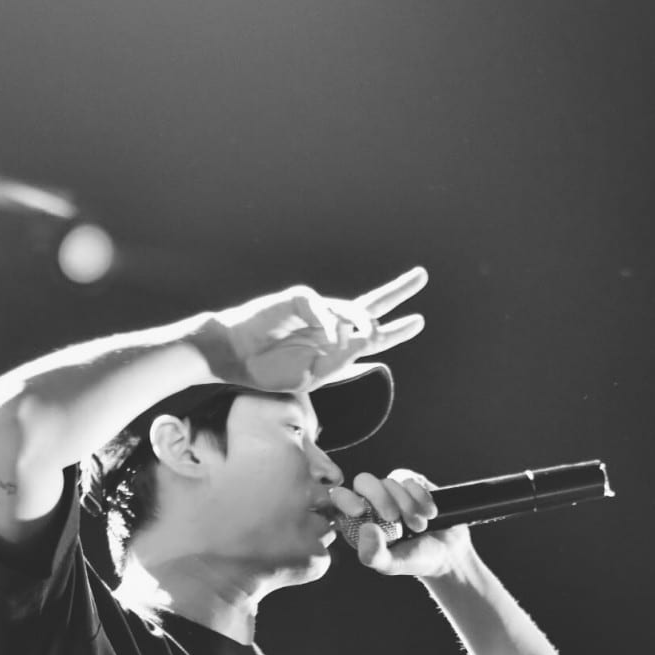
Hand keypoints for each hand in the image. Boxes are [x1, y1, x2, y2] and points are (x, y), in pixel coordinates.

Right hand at [194, 266, 427, 393]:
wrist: (232, 358)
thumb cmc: (266, 371)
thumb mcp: (310, 377)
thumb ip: (339, 363)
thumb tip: (364, 343)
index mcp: (334, 345)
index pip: (371, 335)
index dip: (396, 329)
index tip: (418, 320)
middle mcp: (328, 324)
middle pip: (369, 304)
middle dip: (397, 292)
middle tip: (422, 277)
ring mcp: (313, 310)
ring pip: (348, 308)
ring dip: (361, 321)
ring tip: (368, 331)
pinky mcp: (295, 300)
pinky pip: (321, 307)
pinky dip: (329, 322)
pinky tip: (333, 338)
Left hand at [330, 470, 473, 578]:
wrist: (448, 552)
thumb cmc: (414, 560)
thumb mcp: (391, 565)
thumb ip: (373, 554)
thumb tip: (365, 528)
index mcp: (357, 520)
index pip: (339, 498)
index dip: (345, 498)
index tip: (359, 511)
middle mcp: (371, 502)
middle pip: (363, 481)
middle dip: (380, 498)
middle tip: (395, 518)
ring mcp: (392, 491)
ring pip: (390, 482)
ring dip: (407, 506)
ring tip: (419, 527)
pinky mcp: (412, 484)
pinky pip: (410, 481)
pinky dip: (422, 498)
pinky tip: (430, 514)